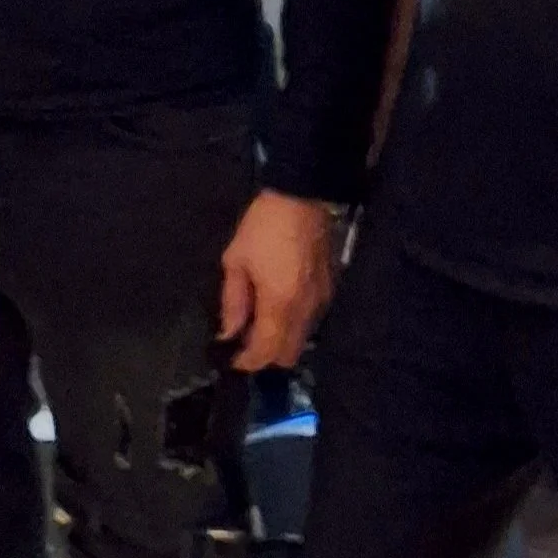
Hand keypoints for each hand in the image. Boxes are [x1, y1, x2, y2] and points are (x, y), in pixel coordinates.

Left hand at [217, 191, 336, 370]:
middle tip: (245, 342)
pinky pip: (311, 322)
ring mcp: (321, 302)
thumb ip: (233, 301)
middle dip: (265, 356)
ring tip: (259, 324)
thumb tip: (228, 332)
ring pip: (302, 341)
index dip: (247, 361)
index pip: (265, 352)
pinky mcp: (330, 290)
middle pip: (288, 355)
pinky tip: (278, 308)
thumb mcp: (237, 259)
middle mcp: (305, 311)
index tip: (231, 358)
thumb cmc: (264, 226)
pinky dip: (294, 326)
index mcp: (279, 305)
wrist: (303, 196)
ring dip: (281, 342)